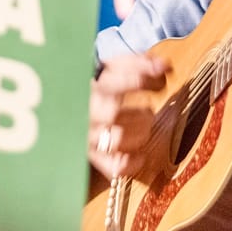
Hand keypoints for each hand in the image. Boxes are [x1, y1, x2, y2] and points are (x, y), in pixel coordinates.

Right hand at [89, 53, 168, 179]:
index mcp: (92, 86)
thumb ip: (138, 64)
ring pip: (116, 140)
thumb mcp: (112, 69)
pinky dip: (132, 163)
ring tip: (144, 128)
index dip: (148, 80)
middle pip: (113, 113)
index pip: (123, 79)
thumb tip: (165, 66)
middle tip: (148, 111)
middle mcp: (87, 112)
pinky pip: (115, 166)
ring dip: (140, 134)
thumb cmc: (98, 87)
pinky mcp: (93, 157)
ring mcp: (88, 136)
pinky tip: (140, 155)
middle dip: (141, 112)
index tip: (161, 82)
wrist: (67, 108)